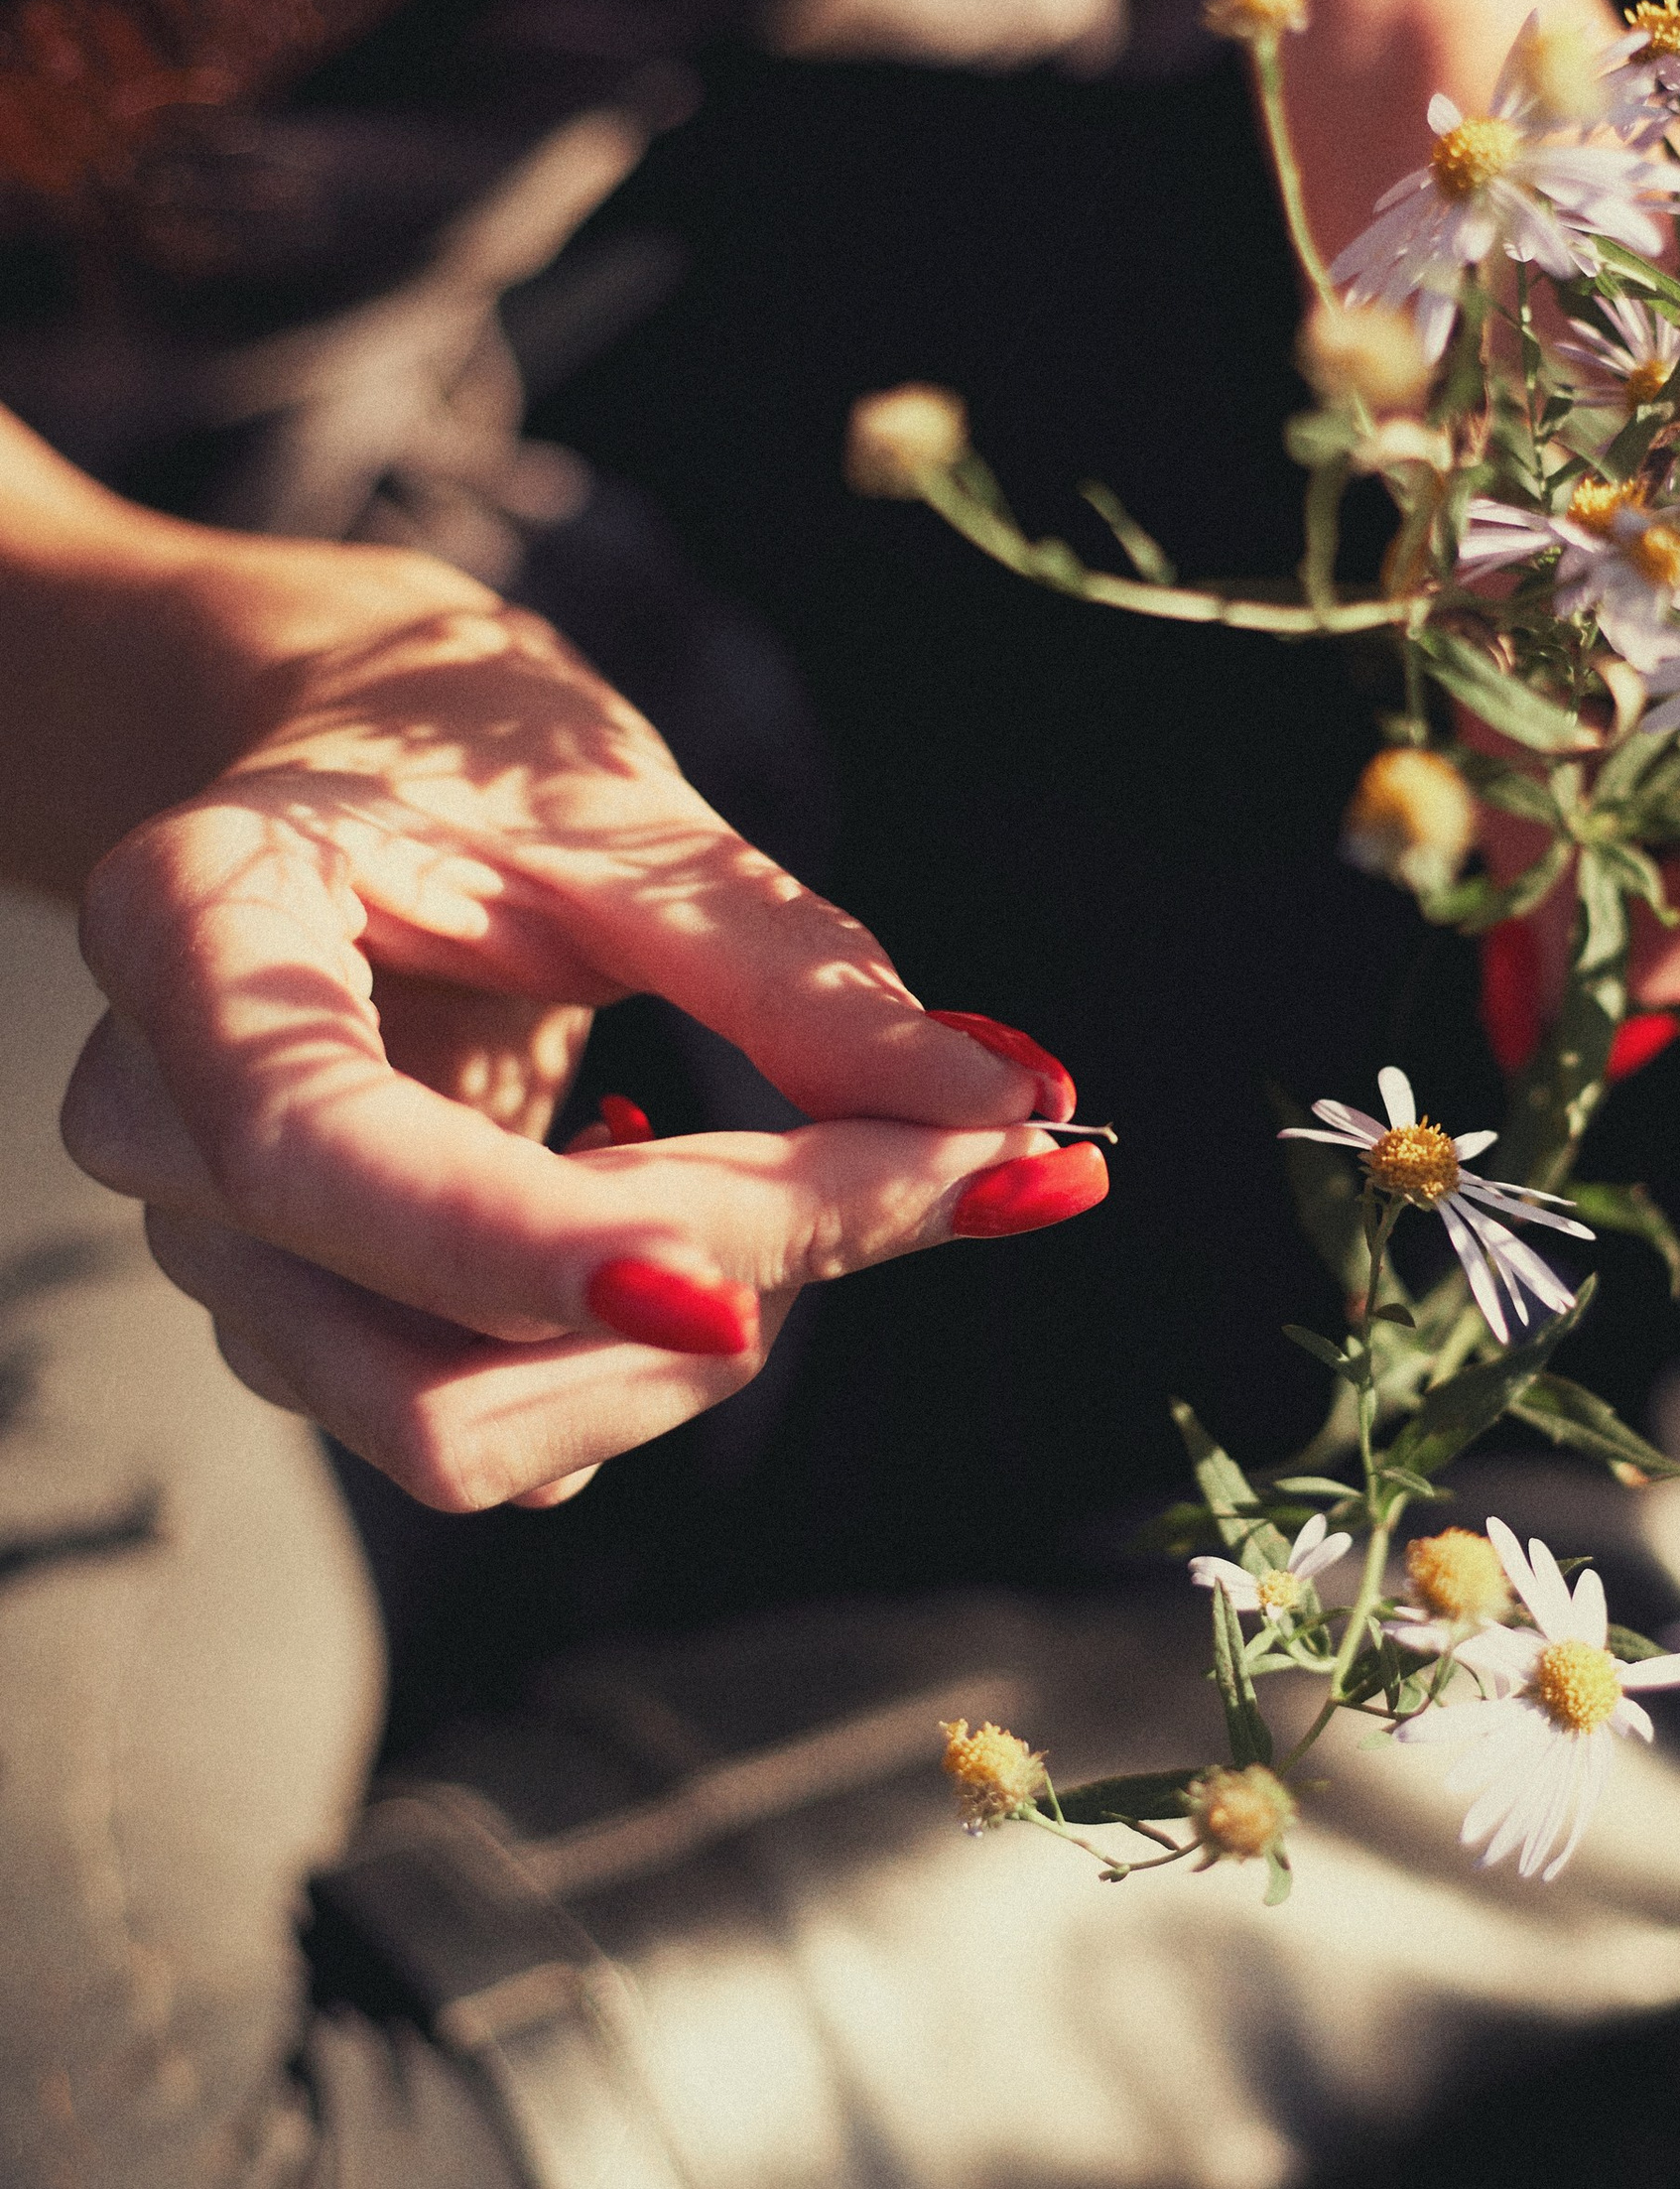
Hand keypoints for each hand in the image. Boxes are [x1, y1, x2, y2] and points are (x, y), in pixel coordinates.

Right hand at [60, 581, 1094, 1509]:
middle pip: (427, 1354)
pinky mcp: (323, 1336)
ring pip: (478, 1429)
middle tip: (943, 1162)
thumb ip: (795, 970)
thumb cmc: (467, 759)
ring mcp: (230, 1262)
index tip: (738, 1292)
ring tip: (827, 1159)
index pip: (315, 1156)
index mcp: (195, 938)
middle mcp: (164, 1132)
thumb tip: (1007, 1107)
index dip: (513, 1246)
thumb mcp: (624, 816)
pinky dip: (668, 1349)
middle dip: (711, 1284)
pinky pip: (510, 1425)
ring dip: (711, 1330)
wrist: (350, 770)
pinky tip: (709, 1193)